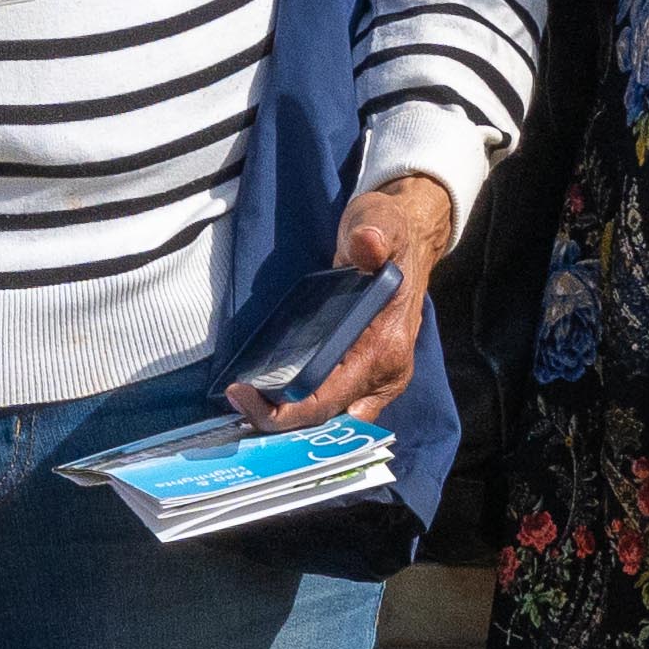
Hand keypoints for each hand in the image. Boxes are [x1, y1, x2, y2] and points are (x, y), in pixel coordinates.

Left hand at [235, 171, 457, 421]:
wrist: (410, 241)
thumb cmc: (390, 233)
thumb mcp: (381, 222)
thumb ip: (374, 233)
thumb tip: (367, 242)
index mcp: (384, 347)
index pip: (331, 399)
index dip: (286, 409)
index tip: (242, 394)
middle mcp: (386, 375)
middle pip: (330, 423)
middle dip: (283, 425)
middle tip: (237, 405)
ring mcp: (379, 380)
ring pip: (334, 422)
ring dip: (293, 423)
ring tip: (247, 409)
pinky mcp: (368, 377)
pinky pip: (337, 408)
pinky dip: (306, 411)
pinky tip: (271, 401)